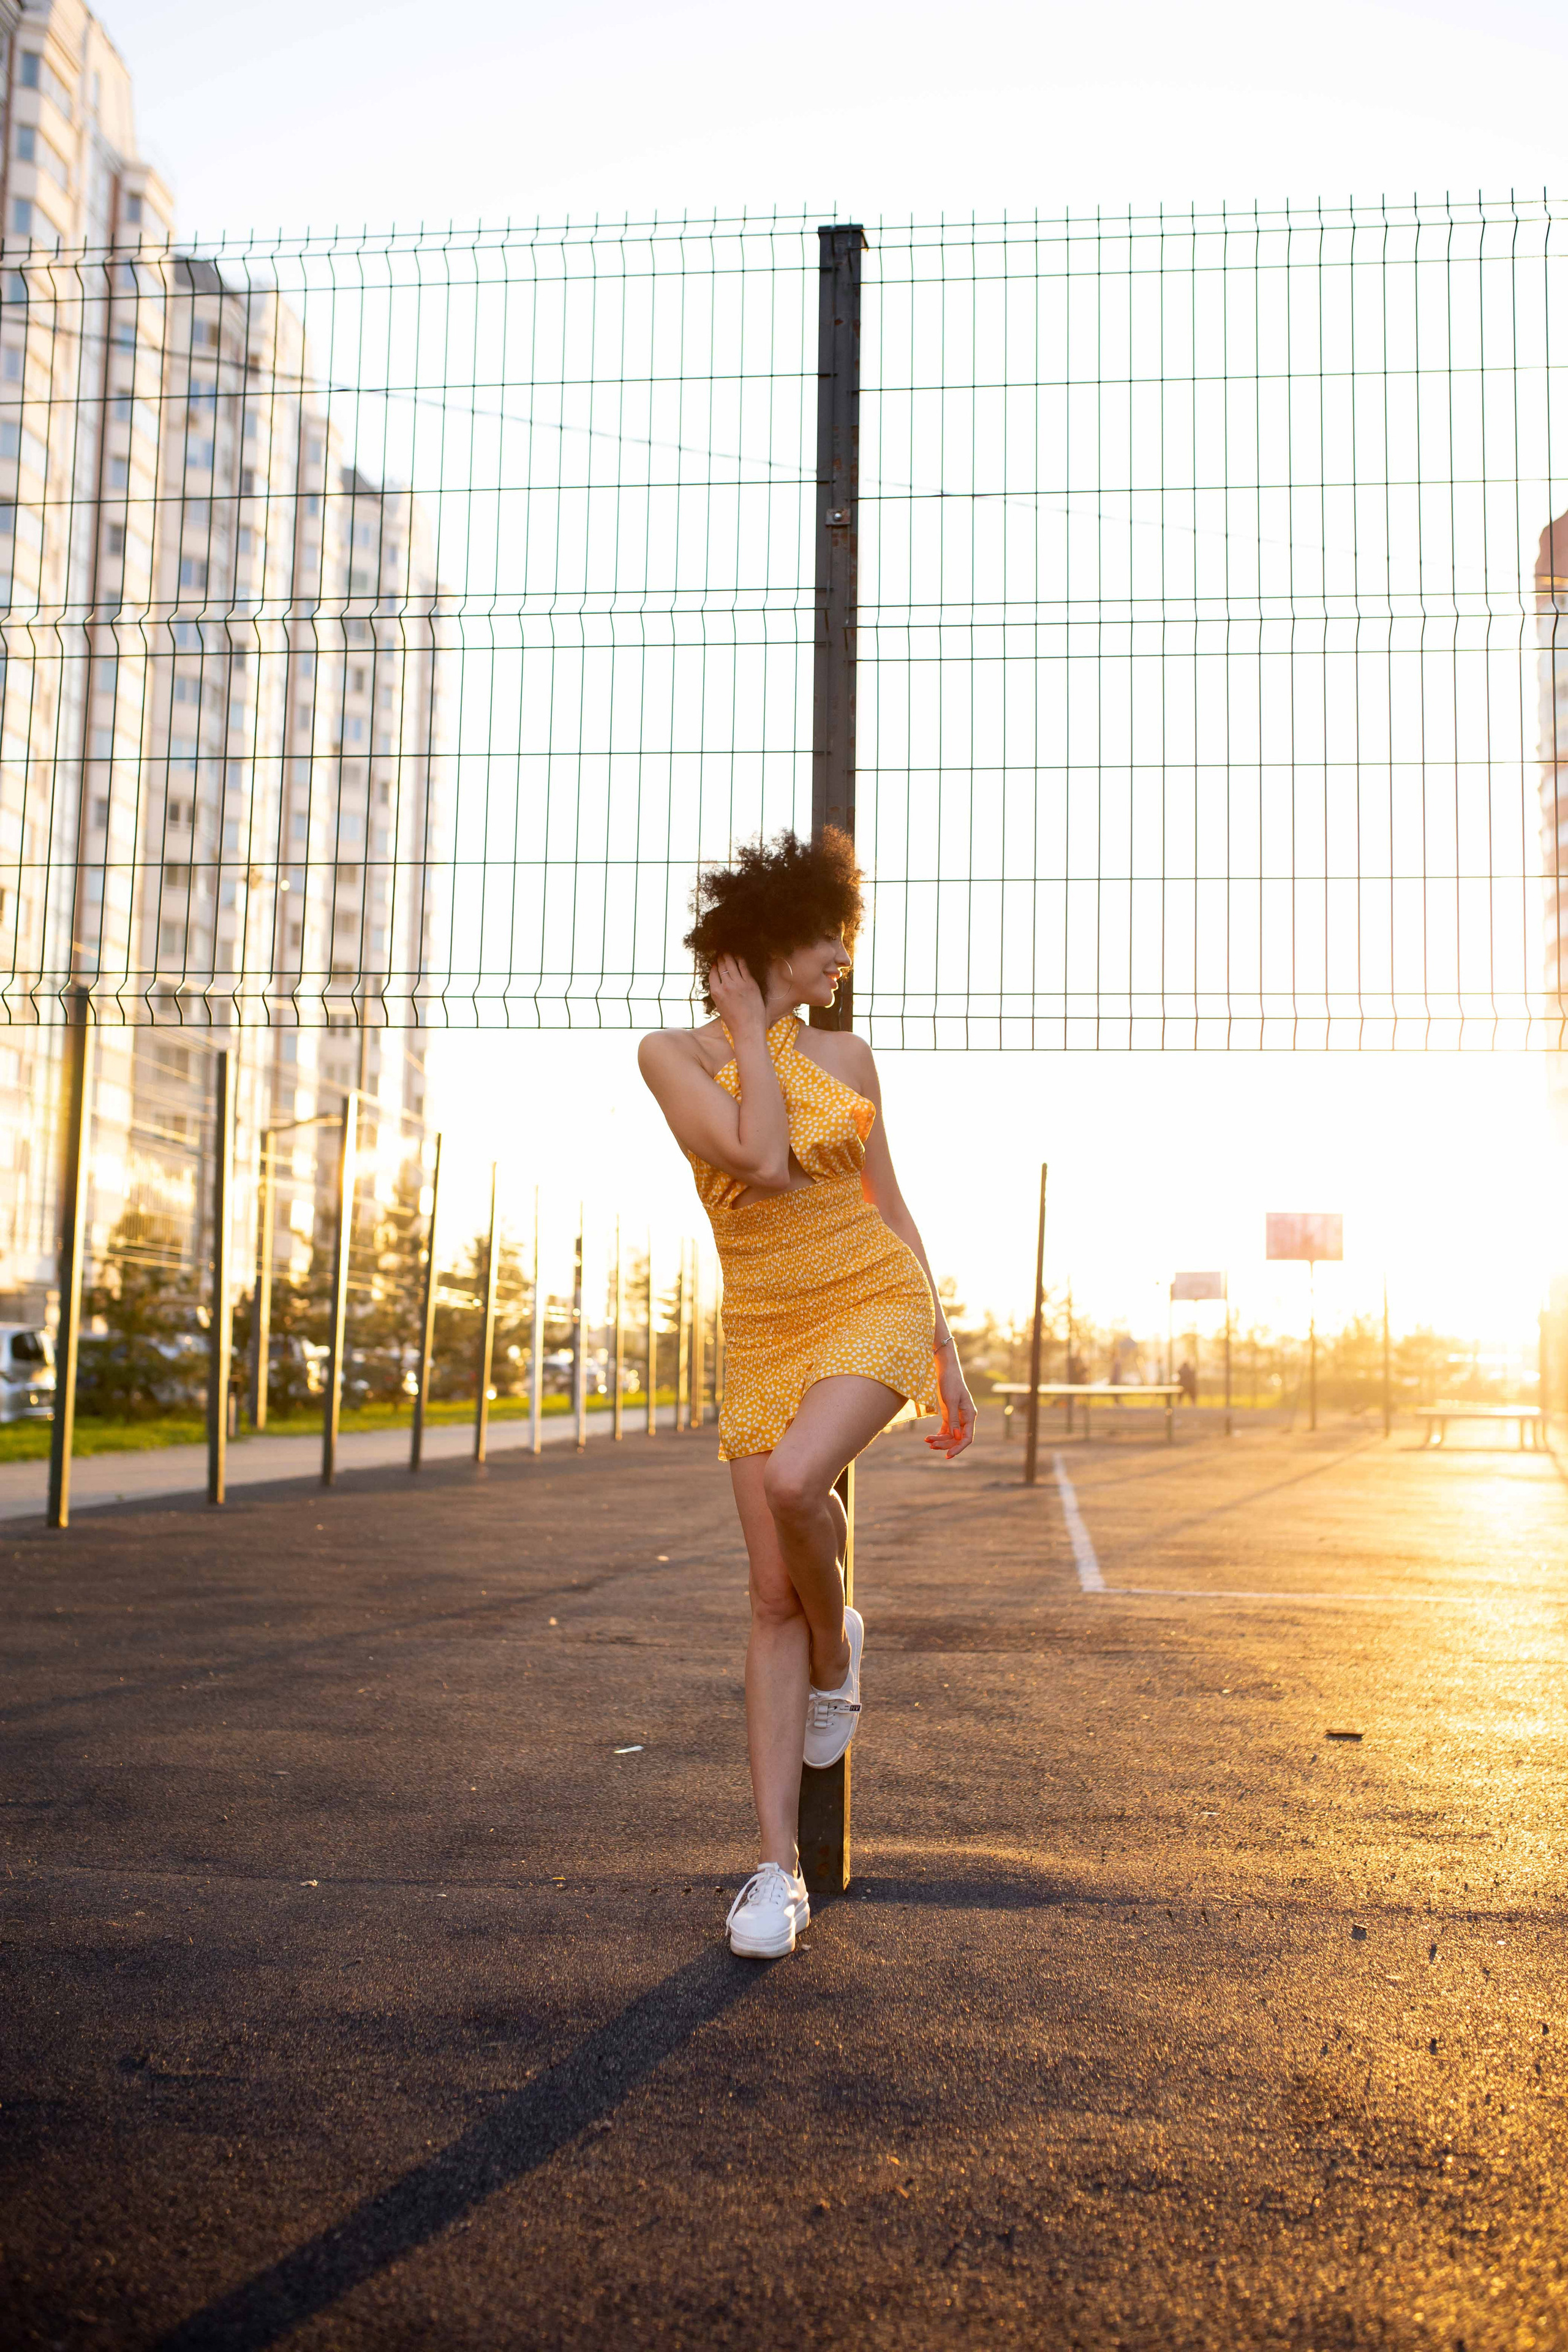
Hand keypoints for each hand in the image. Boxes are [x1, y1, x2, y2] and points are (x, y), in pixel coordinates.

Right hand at [709, 952, 766, 1033]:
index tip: (716, 962)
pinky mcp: (750, 984)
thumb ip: (719, 993)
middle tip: (722, 953)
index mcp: (716, 992)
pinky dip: (740, 960)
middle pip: (722, 967)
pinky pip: (744, 967)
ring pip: (732, 964)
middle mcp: (725, 986)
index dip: (714, 965)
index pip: (712, 973)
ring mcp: (738, 984)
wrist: (747, 1029)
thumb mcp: (720, 1006)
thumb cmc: (734, 1022)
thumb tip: (719, 983)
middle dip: (721, 958)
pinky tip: (739, 957)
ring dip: (729, 956)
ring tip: (729, 953)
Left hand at [925, 1343, 975, 1459]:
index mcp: (970, 1415)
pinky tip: (929, 1438)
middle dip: (945, 1444)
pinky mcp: (949, 1415)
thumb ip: (953, 1419)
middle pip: (957, 1438)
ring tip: (927, 1441)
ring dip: (940, 1440)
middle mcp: (965, 1419)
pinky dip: (938, 1435)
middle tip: (931, 1445)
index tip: (948, 1455)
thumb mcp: (951, 1401)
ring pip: (950, 1436)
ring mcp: (957, 1418)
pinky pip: (945, 1430)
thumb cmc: (950, 1383)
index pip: (967, 1438)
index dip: (959, 1448)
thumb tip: (956, 1437)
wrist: (945, 1370)